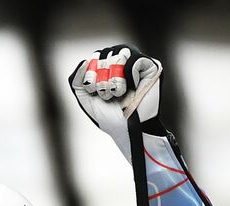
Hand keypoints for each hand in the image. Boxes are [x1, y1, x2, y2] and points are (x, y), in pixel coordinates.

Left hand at [69, 44, 163, 159]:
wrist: (126, 128)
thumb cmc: (108, 115)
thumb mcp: (85, 98)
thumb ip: (77, 80)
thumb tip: (83, 61)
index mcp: (108, 67)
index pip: (96, 56)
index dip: (90, 73)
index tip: (92, 90)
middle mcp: (123, 62)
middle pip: (107, 53)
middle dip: (102, 78)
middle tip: (106, 95)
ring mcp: (138, 63)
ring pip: (121, 54)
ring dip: (115, 78)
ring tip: (117, 94)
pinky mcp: (152, 67)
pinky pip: (136, 59)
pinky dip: (129, 75)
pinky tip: (131, 87)